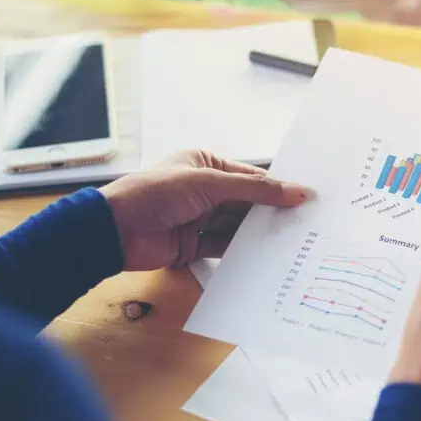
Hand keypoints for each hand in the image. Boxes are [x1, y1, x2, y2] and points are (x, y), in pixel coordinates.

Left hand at [99, 150, 309, 270]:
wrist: (115, 231)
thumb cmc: (157, 193)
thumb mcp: (209, 184)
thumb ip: (255, 191)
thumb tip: (297, 191)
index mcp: (205, 164)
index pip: (249, 176)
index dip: (277, 187)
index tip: (306, 198)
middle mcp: (204, 190)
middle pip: (246, 202)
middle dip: (270, 213)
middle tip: (304, 223)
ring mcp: (198, 218)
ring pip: (237, 225)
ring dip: (258, 233)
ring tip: (290, 241)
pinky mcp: (193, 244)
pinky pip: (224, 246)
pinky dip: (241, 251)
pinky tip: (264, 256)